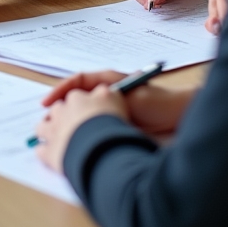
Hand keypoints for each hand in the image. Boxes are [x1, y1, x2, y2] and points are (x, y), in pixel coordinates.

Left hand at [34, 84, 126, 173]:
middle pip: (57, 110)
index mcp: (76, 98)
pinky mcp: (48, 153)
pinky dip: (46, 153)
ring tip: (59, 140)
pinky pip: (41, 151)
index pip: (74, 97)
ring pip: (43, 126)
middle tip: (74, 126)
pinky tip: (54, 157)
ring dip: (49, 131)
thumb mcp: (115, 100)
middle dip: (63, 116)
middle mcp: (61, 112)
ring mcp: (52, 132)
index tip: (87, 112)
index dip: (81, 105)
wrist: (102, 149)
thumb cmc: (111, 123)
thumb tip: (104, 91)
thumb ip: (107, 94)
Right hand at [43, 71, 194, 135]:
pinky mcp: (114, 128)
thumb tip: (84, 103)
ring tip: (55, 136)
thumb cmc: (160, 103)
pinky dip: (82, 137)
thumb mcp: (133, 96)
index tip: (48, 103)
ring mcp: (109, 112)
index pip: (77, 81)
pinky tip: (75, 145)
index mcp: (108, 82)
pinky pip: (93, 131)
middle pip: (76, 99)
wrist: (181, 121)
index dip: (61, 90)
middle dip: (60, 110)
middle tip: (46, 124)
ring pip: (82, 116)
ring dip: (68, 124)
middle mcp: (106, 95)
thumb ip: (111, 98)